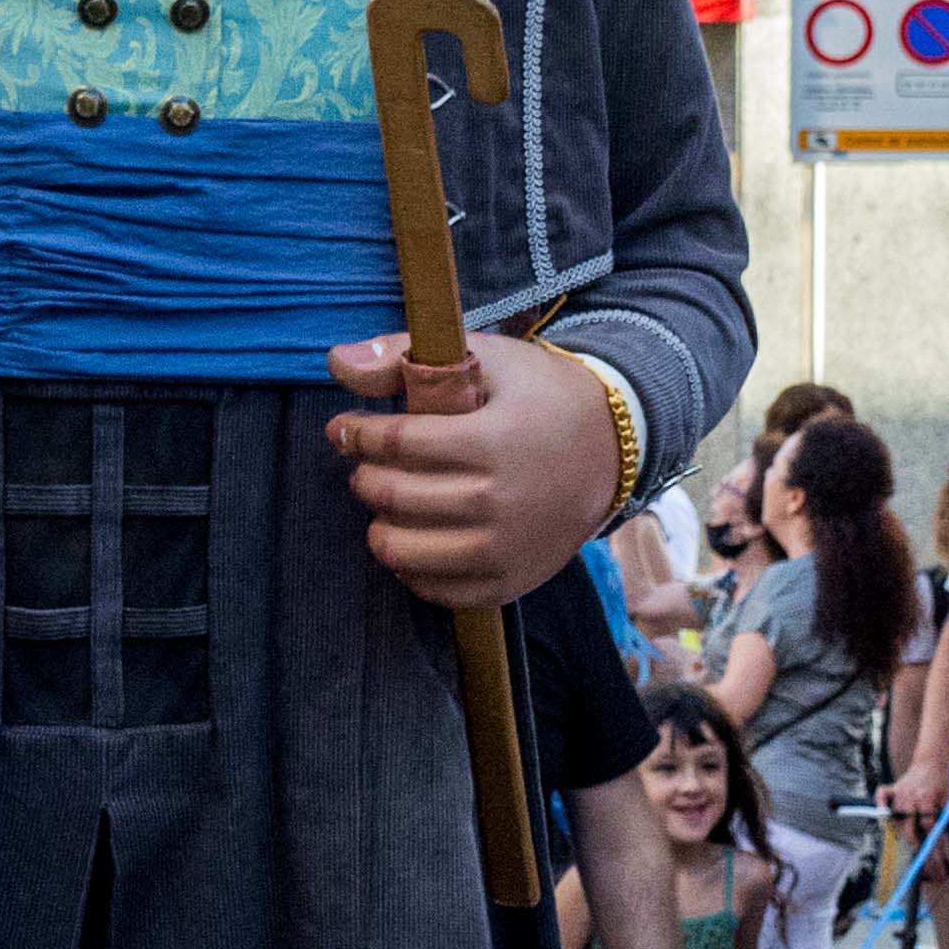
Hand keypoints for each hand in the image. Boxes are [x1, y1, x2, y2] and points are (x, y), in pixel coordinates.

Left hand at [321, 330, 617, 609]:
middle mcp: (497, 501)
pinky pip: (440, 591)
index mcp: (491, 440)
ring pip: (406, 552)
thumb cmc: (540, 395)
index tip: (344, 429)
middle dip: (364, 477)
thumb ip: (405, 357)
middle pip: (394, 496)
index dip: (356, 434)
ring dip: (379, 527)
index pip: (395, 442)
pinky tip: (412, 540)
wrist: (613, 447)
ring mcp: (505, 548)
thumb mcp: (484, 358)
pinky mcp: (512, 580)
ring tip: (383, 505)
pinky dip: (412, 571)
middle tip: (364, 466)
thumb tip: (336, 362)